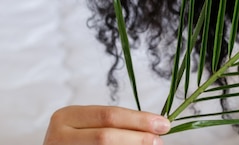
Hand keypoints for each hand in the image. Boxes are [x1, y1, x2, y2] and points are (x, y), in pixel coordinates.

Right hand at [43, 105, 170, 144]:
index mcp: (66, 117)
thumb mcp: (89, 125)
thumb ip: (116, 123)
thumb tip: (154, 126)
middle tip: (159, 140)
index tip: (163, 123)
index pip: (109, 115)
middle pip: (106, 136)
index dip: (139, 119)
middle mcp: (59, 136)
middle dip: (138, 137)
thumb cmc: (77, 139)